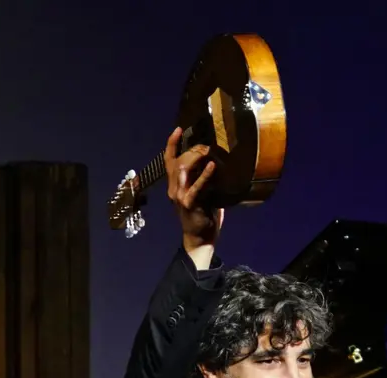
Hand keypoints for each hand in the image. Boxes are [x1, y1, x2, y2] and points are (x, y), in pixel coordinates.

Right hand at [163, 127, 223, 253]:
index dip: (172, 144)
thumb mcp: (203, 193)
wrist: (201, 239)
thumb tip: (217, 161)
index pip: (169, 160)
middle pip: (177, 162)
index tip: (178, 129)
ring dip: (195, 158)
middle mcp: (174, 189)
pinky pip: (196, 187)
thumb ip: (204, 179)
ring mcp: (180, 196)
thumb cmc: (204, 216)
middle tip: (206, 145)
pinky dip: (204, 175)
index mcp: (175, 185)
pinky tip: (212, 166)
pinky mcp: (189, 204)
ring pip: (182, 170)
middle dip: (191, 150)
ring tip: (207, 151)